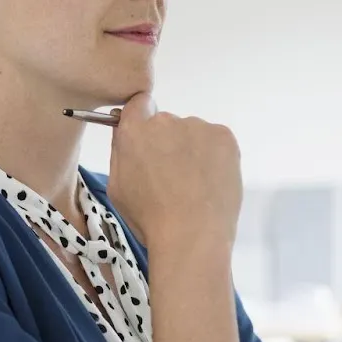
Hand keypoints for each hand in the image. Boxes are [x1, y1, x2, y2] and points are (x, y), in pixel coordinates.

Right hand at [105, 91, 242, 251]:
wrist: (192, 236)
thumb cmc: (149, 218)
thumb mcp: (118, 188)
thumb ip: (120, 153)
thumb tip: (126, 133)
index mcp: (134, 131)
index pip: (138, 104)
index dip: (142, 121)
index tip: (148, 142)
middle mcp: (165, 121)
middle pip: (166, 123)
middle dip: (167, 143)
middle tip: (172, 177)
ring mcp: (198, 126)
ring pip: (192, 133)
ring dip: (191, 150)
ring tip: (194, 186)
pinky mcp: (224, 137)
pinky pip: (215, 141)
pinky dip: (213, 156)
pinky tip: (210, 182)